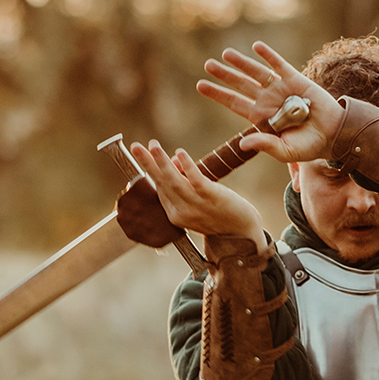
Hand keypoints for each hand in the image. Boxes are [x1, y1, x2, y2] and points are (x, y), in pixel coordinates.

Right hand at [130, 141, 263, 241]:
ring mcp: (196, 206)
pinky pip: (196, 181)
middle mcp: (182, 212)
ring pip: (174, 182)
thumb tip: (174, 161)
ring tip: (152, 146)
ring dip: (162, 163)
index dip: (154, 169)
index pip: (161, 189)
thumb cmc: (220, 215)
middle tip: (135, 147)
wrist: (243, 233)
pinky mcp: (212, 198)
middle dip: (147, 164)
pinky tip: (180, 153)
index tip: (147, 152)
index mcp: (176, 215)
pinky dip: (187, 166)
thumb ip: (184, 185)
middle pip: (161, 184)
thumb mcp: (197, 203)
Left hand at [196, 40, 343, 162]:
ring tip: (226, 54)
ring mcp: (280, 88)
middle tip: (208, 65)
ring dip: (242, 62)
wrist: (335, 134)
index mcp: (261, 117)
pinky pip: (279, 65)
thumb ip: (265, 145)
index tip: (201, 85)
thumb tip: (243, 143)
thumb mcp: (285, 151)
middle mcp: (267, 100)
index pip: (234, 103)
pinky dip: (269, 56)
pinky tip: (256, 47)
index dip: (218, 94)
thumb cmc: (309, 146)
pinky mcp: (296, 79)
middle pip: (241, 84)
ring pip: (257, 72)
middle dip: (224, 75)